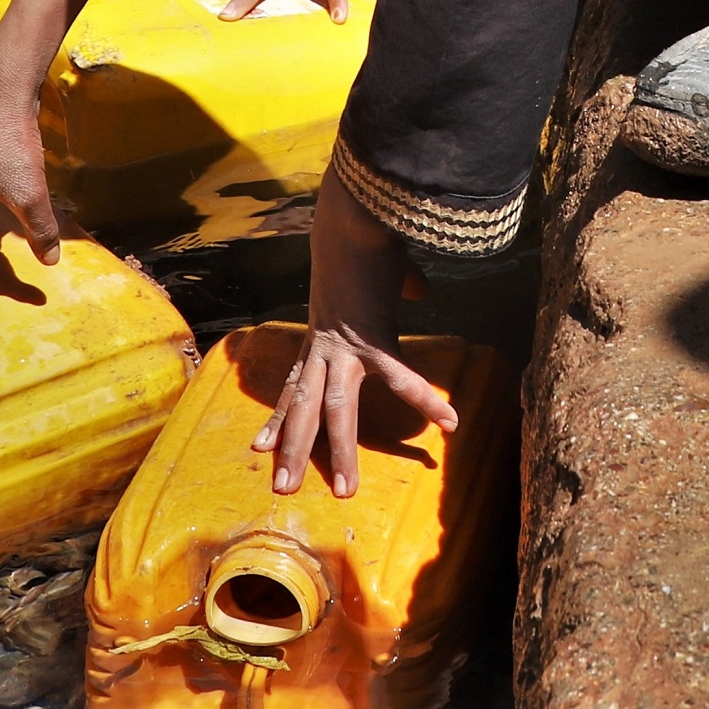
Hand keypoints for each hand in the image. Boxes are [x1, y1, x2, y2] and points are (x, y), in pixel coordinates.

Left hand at [255, 174, 456, 496]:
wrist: (348, 218)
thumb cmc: (359, 239)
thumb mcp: (369, 275)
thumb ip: (394, 284)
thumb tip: (419, 286)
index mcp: (317, 335)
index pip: (292, 386)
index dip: (277, 418)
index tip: (258, 446)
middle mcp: (322, 346)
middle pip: (304, 408)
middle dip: (292, 450)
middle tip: (281, 490)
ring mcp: (344, 347)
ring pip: (336, 410)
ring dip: (338, 450)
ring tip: (343, 489)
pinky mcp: (373, 338)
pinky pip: (401, 378)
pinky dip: (426, 399)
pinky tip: (449, 422)